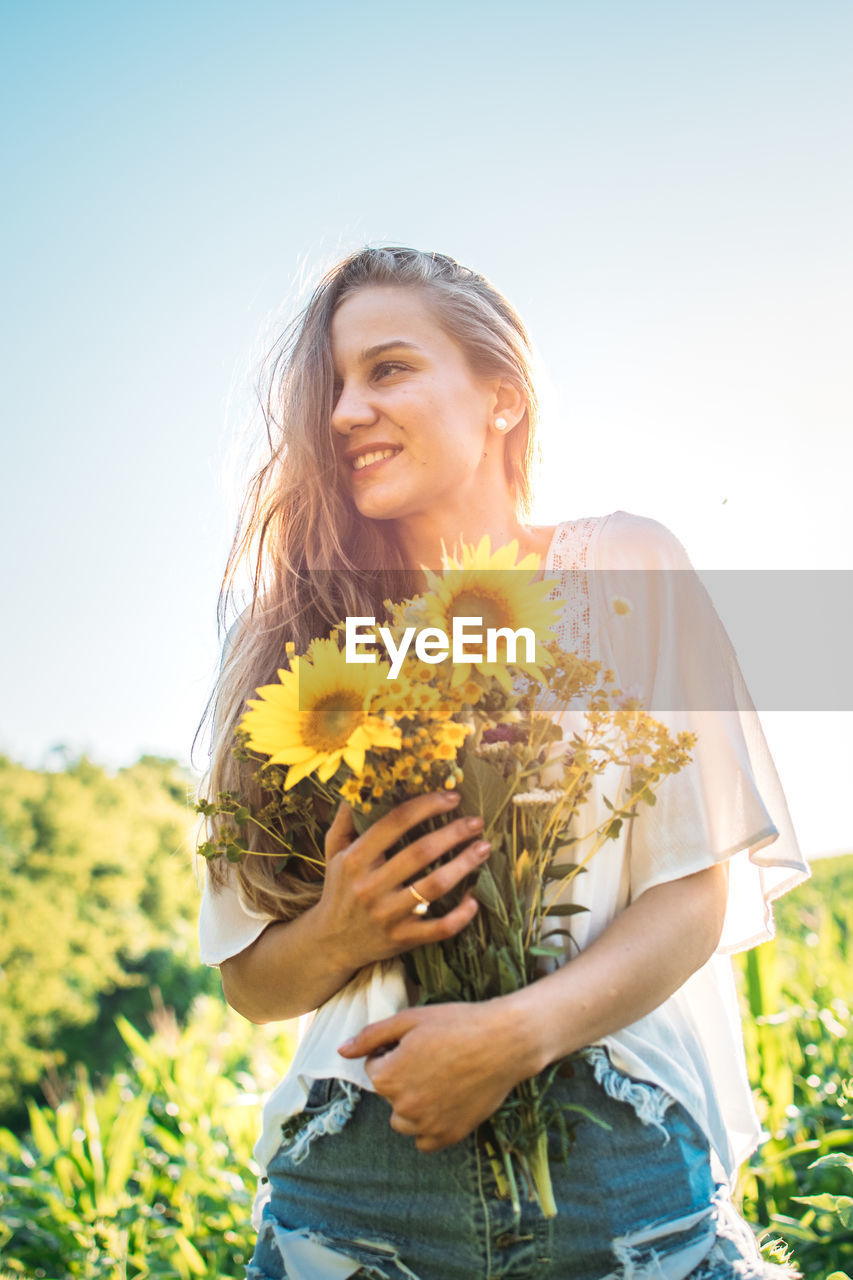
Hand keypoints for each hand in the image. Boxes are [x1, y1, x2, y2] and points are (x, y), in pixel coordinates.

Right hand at [315, 792, 490, 974]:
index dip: (427, 806)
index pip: (395, 822)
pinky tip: (475, 898)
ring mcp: (388, 915)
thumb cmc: (339, 890)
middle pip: (421, 852)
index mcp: (355, 859)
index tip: (452, 797)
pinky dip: (462, 914)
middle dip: (454, 833)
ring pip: (434, 887)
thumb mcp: (334, 853)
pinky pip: (440, 928)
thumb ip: (345, 821)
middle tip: (477, 822)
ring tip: (484, 848)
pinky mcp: (403, 938)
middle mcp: (370, 886)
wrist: (332, 943)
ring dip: (464, 865)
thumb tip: (358, 789)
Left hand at [337, 1002, 522, 1151]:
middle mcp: (403, 1107)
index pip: (374, 1070)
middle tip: (432, 1057)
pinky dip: (429, 1126)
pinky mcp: (450, 1135)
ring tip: (439, 1079)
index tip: (417, 1043)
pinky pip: (425, 1141)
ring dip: (412, 1104)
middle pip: (389, 1095)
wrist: (505, 1041)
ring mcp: (428, 1125)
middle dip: (402, 1078)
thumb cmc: (456, 1024)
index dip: (393, 1053)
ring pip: (403, 1121)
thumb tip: (342, 1051)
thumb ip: (371, 1036)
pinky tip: (445, 1102)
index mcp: (388, 1077)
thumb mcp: (409, 1019)